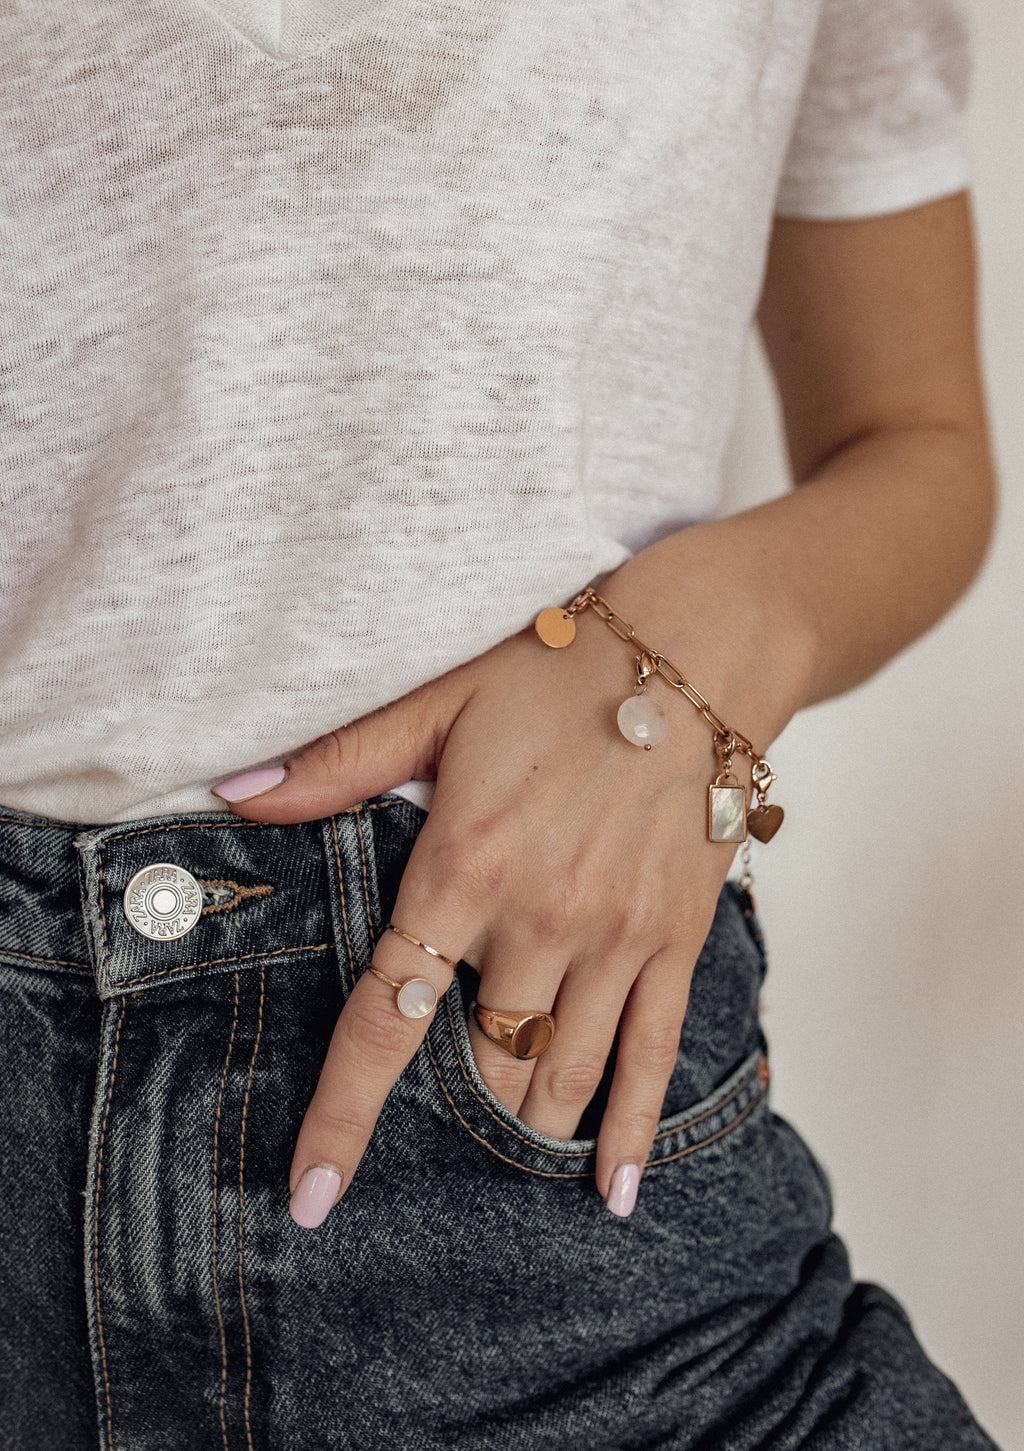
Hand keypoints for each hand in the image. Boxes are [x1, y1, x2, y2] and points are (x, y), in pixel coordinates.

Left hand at [213, 558, 795, 1226]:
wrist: (701, 649)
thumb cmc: (562, 668)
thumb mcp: (440, 701)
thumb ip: (338, 762)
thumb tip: (237, 794)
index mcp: (464, 867)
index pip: (384, 1018)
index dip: (343, 1116)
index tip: (312, 1196)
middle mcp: (541, 921)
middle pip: (478, 1064)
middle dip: (449, 1108)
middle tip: (427, 1132)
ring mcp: (617, 939)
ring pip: (559, 1077)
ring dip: (524, 1126)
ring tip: (501, 1158)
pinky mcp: (678, 941)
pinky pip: (654, 1057)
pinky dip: (630, 1131)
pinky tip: (612, 1192)